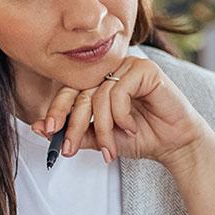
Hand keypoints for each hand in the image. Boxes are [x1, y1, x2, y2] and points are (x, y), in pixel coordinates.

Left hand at [32, 56, 214, 170]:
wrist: (174, 144)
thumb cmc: (142, 137)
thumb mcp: (102, 138)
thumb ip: (75, 132)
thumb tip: (40, 129)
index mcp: (99, 81)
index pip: (70, 90)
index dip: (56, 110)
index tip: (47, 131)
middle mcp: (112, 70)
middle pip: (80, 92)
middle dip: (74, 124)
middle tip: (71, 148)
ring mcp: (129, 66)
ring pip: (99, 95)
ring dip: (103, 128)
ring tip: (111, 148)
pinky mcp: (146, 69)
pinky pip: (119, 91)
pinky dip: (121, 115)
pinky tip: (132, 127)